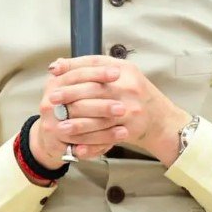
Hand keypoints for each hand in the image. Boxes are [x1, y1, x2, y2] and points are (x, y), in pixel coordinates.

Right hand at [30, 61, 128, 168]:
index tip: (117, 73)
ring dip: (104, 121)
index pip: (76, 75)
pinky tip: (120, 133)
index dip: (97, 73)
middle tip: (123, 105)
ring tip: (123, 119)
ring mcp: (50, 122)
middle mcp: (49, 101)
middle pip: (78, 101)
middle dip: (102, 103)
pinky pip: (83, 141)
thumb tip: (115, 67)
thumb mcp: (75, 84)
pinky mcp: (56, 140)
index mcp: (54, 83)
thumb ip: (89, 72)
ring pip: (80, 123)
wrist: (53, 134)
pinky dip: (103, 138)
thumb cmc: (69, 104)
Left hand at [48, 56, 190, 165]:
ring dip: (77, 123)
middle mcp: (129, 87)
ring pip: (99, 117)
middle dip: (70, 95)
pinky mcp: (131, 128)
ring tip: (59, 126)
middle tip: (52, 100)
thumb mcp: (119, 72)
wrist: (159, 118)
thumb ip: (91, 66)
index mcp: (124, 70)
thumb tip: (58, 65)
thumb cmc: (134, 92)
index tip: (53, 74)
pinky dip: (90, 143)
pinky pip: (106, 137)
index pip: (95, 65)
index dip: (72, 68)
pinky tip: (76, 146)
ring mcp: (131, 109)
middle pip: (94, 90)